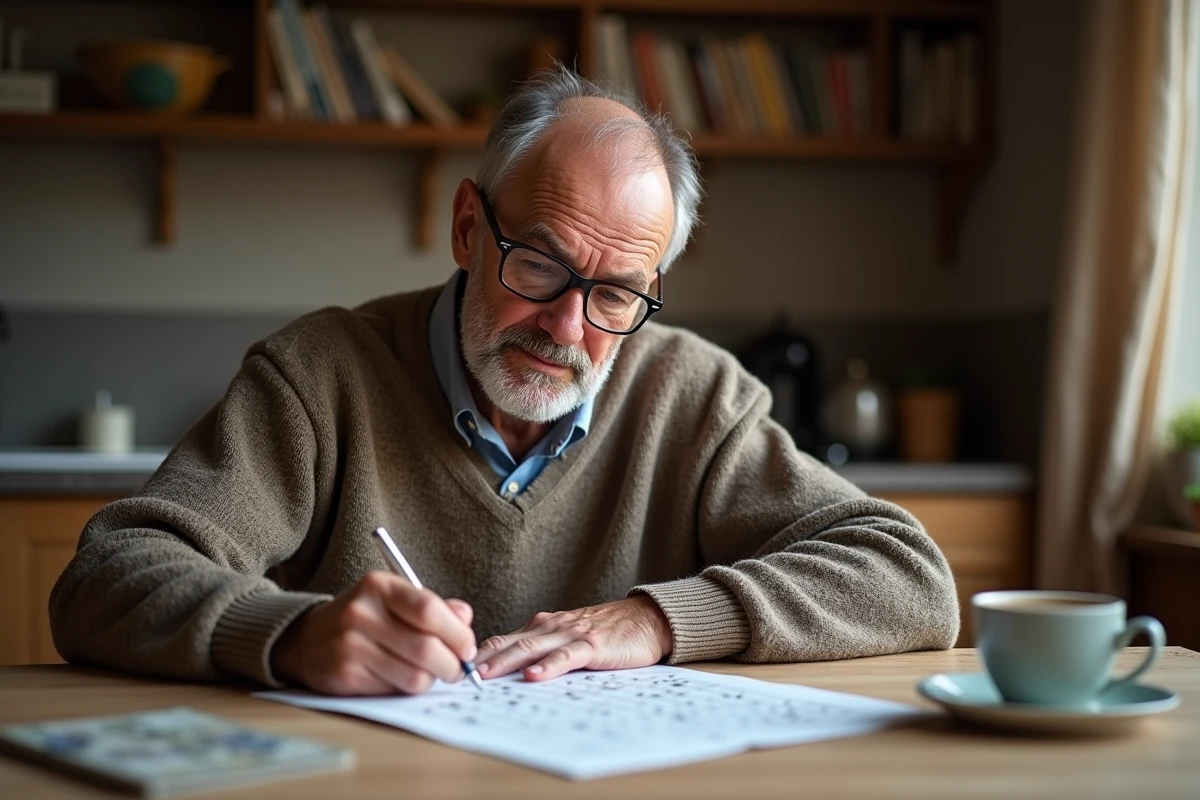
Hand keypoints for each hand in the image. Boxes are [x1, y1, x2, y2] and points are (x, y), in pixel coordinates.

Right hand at [270, 571, 476, 695]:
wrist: (305, 639)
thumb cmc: (364, 618)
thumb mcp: (395, 599)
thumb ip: (435, 607)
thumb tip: (465, 618)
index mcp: (379, 586)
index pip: (430, 610)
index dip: (458, 634)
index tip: (469, 648)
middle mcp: (362, 613)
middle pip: (426, 648)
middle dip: (453, 665)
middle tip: (458, 670)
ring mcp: (350, 646)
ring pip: (414, 676)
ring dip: (431, 680)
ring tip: (430, 673)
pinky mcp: (345, 676)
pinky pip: (394, 691)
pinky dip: (406, 689)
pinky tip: (401, 678)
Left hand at [475, 595, 671, 682]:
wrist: (646, 619)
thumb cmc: (606, 633)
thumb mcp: (567, 640)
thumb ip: (541, 652)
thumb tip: (507, 675)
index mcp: (542, 627)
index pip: (502, 640)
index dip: (478, 654)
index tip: (452, 668)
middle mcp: (551, 627)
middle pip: (509, 642)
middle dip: (482, 659)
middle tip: (456, 674)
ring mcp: (571, 634)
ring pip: (531, 647)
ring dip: (506, 661)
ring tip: (485, 676)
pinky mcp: (592, 644)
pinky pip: (566, 656)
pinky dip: (549, 666)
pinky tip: (534, 676)